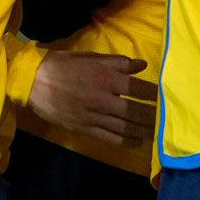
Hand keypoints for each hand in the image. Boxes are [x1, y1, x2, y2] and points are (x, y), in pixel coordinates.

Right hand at [29, 51, 156, 147]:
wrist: (33, 82)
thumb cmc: (63, 65)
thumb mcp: (91, 57)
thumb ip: (118, 63)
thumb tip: (142, 65)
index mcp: (106, 78)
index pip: (139, 88)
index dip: (154, 94)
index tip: (165, 97)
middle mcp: (103, 99)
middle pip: (136, 111)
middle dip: (153, 116)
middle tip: (166, 119)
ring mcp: (94, 116)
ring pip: (125, 127)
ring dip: (143, 130)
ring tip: (156, 133)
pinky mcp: (84, 128)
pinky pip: (109, 137)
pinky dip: (125, 141)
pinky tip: (136, 141)